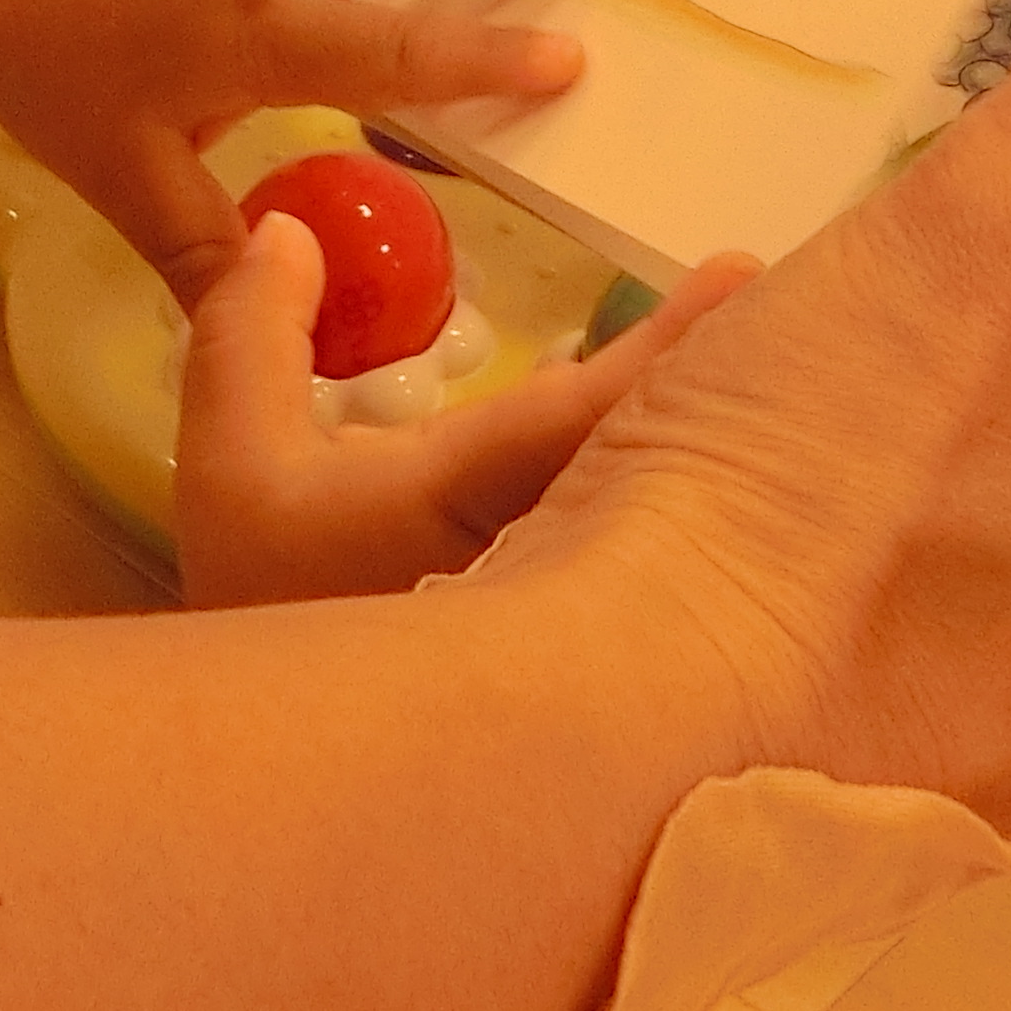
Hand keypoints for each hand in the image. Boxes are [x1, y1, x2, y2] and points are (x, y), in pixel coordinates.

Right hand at [172, 230, 755, 604]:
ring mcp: (563, 617)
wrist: (273, 780)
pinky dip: (662, 505)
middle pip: (662, 467)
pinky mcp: (565, 653)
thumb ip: (252, 331)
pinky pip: (633, 562)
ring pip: (657, 519)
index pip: (597, 409)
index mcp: (468, 497)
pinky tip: (672, 462)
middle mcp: (543, 562)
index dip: (673, 343)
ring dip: (699, 456)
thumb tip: (285, 230)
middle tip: (780, 325)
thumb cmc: (258, 615)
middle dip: (717, 394)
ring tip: (743, 378)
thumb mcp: (230, 468)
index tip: (738, 275)